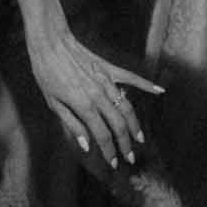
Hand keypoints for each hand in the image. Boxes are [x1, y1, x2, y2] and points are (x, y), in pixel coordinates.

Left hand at [24, 19, 160, 168]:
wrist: (50, 43)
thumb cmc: (47, 74)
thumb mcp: (53, 103)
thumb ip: (72, 124)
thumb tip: (86, 145)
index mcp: (84, 106)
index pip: (102, 135)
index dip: (110, 152)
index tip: (115, 163)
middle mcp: (99, 95)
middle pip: (118, 125)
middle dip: (126, 144)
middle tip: (130, 157)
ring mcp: (107, 81)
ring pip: (127, 107)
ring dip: (135, 125)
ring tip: (139, 138)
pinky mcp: (109, 69)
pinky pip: (131, 78)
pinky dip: (146, 85)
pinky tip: (159, 91)